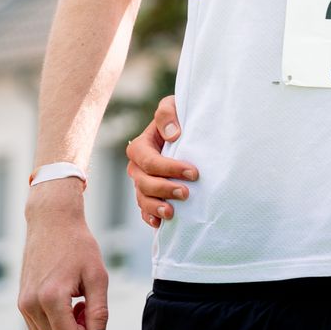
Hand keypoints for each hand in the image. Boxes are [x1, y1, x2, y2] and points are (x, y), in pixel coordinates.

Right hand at [17, 182, 108, 329]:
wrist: (52, 224)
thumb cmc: (79, 247)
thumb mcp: (97, 277)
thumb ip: (99, 311)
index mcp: (50, 298)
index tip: (92, 309)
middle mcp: (30, 305)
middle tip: (86, 305)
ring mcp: (22, 305)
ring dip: (64, 329)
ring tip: (76, 302)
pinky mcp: (20, 302)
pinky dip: (53, 324)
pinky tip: (66, 302)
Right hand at [126, 93, 196, 227]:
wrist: (187, 129)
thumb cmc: (180, 116)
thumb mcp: (174, 105)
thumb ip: (168, 114)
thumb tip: (173, 134)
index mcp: (141, 146)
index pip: (149, 161)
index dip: (169, 168)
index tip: (193, 172)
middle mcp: (137, 167)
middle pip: (144, 182)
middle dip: (164, 189)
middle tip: (186, 193)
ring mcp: (141, 182)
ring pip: (142, 198)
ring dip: (155, 207)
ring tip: (172, 213)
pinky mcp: (149, 194)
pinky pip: (144, 209)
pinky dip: (150, 217)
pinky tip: (160, 224)